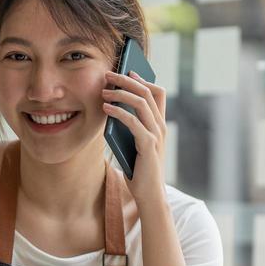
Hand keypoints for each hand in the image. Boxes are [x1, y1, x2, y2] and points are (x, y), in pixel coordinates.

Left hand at [101, 70, 166, 205]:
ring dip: (120, 92)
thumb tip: (111, 107)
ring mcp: (156, 134)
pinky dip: (118, 112)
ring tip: (104, 90)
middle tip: (108, 75)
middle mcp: (160, 125)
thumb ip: (129, 127)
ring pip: (141, 102)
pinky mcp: (148, 145)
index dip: (142, 79)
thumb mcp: (134, 143)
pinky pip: (133, 121)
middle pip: (147, 91)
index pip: (157, 92)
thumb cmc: (139, 169)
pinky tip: (105, 108)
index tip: (125, 72)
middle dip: (126, 80)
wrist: (148, 194)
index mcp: (159, 124)